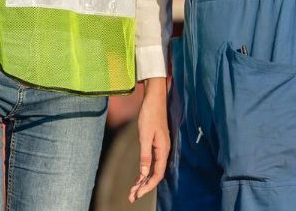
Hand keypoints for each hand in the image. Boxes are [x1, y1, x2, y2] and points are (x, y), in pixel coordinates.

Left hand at [131, 77, 169, 201]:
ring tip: (132, 190)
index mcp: (163, 150)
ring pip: (153, 169)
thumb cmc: (150, 114)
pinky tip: (138, 177)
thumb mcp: (145, 135)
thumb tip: (144, 173)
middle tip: (131, 197)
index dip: (147, 186)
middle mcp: (163, 151)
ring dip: (143, 180)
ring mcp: (160, 148)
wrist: (154, 98)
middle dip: (143, 187)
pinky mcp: (156, 144)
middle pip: (155, 175)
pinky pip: (151, 162)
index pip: (157, 174)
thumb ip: (145, 155)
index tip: (137, 194)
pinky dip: (144, 171)